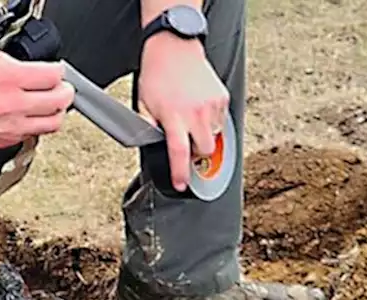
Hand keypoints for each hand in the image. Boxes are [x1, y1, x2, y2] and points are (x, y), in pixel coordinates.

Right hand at [0, 53, 74, 148]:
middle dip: (65, 91)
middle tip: (62, 88)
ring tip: (52, 105)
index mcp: (10, 79)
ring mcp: (13, 126)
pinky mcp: (9, 140)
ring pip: (54, 123)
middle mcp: (14, 104)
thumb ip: (19, 66)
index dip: (58, 72)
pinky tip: (32, 116)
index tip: (56, 71)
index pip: (53, 75)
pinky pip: (36, 133)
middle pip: (60, 100)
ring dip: (57, 112)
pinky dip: (39, 124)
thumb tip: (39, 71)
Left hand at [137, 34, 228, 191]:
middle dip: (196, 154)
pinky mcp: (222, 97)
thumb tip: (154, 147)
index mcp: (174, 117)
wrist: (174, 48)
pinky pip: (220, 120)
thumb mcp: (144, 105)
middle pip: (204, 151)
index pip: (179, 153)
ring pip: (214, 137)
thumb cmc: (157, 76)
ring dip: (203, 136)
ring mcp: (211, 105)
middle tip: (185, 143)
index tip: (182, 184)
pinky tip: (199, 108)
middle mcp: (196, 112)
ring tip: (190, 120)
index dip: (181, 173)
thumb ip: (149, 129)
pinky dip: (211, 121)